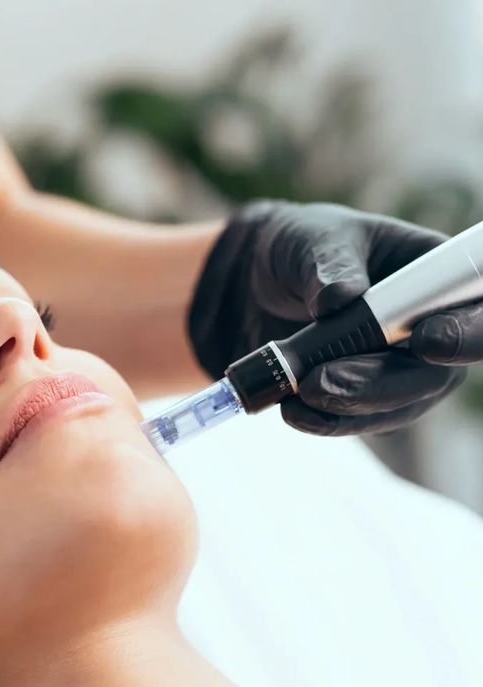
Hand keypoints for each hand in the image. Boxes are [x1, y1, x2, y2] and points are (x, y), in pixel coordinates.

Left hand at [188, 199, 482, 434]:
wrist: (254, 283)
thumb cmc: (300, 248)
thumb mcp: (314, 238)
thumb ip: (330, 262)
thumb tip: (341, 297)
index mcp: (439, 277)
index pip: (478, 311)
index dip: (466, 334)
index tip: (425, 341)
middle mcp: (432, 328)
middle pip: (436, 375)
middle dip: (380, 384)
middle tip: (320, 381)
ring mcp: (400, 369)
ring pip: (397, 407)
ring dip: (348, 409)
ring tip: (298, 394)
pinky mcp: (364, 397)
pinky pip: (359, 421)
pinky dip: (327, 421)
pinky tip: (294, 411)